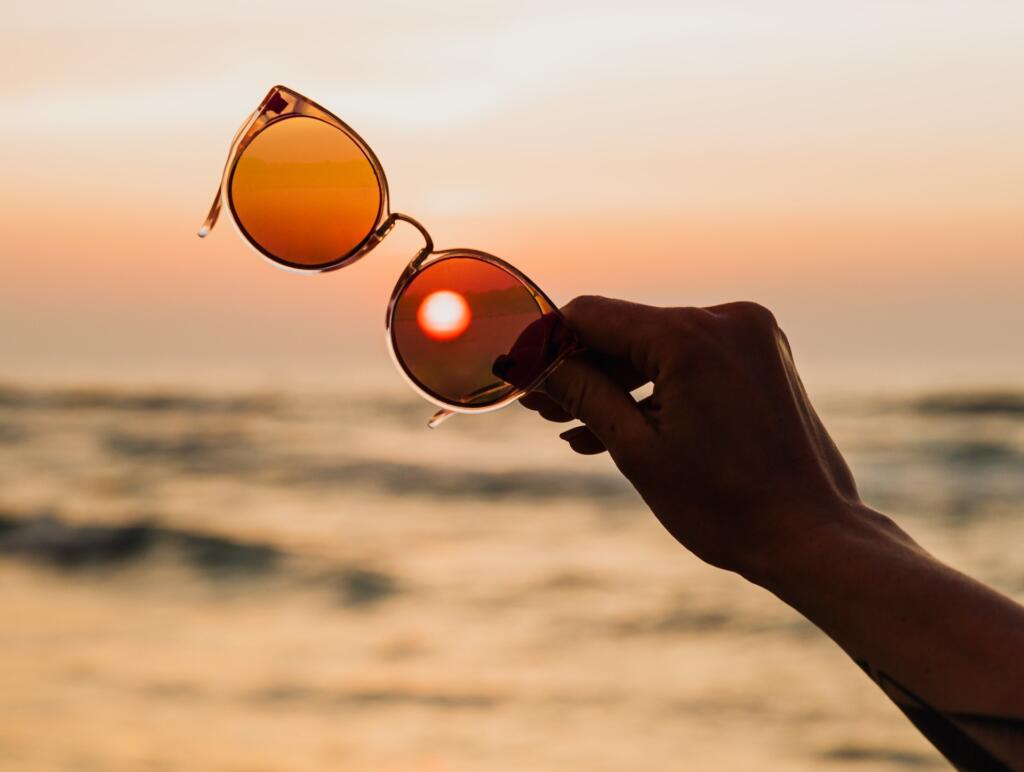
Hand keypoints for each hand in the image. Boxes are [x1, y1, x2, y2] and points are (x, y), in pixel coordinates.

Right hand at [522, 296, 861, 579]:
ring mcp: (751, 338)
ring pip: (658, 349)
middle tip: (539, 407)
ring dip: (615, 384)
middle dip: (580, 369)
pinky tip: (617, 428)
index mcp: (692, 336)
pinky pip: (692, 362)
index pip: (593, 315)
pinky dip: (656, 390)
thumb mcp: (637, 449)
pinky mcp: (763, 359)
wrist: (813, 538)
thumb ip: (582, 393)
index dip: (547, 342)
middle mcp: (727, 321)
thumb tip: (533, 361)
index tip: (520, 369)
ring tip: (570, 427)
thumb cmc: (726, 505)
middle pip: (626, 331)